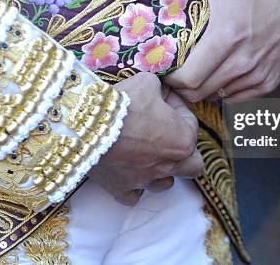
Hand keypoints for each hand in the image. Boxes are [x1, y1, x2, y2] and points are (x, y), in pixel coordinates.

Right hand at [88, 72, 202, 204]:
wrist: (87, 124)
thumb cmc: (123, 103)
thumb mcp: (148, 83)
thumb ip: (159, 89)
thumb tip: (158, 92)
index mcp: (183, 140)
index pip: (191, 124)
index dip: (177, 107)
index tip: (163, 98)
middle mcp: (169, 165)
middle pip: (192, 166)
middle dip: (185, 151)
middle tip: (170, 136)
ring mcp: (145, 180)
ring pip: (165, 184)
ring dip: (161, 170)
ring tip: (148, 154)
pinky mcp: (121, 189)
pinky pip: (134, 196)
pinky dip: (133, 186)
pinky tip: (128, 171)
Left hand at [140, 0, 279, 99]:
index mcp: (226, 35)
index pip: (189, 78)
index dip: (171, 79)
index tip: (163, 67)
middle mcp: (244, 59)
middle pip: (199, 92)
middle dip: (182, 87)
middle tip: (174, 73)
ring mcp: (258, 71)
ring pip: (217, 96)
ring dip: (202, 90)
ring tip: (193, 74)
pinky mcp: (270, 79)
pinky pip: (238, 98)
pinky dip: (224, 92)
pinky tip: (217, 76)